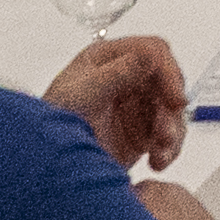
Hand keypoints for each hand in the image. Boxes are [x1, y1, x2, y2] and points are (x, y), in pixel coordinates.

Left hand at [45, 33, 189, 166]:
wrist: (43, 168)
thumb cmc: (52, 126)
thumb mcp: (83, 95)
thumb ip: (117, 74)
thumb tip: (150, 55)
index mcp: (108, 59)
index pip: (152, 52)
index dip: (169, 72)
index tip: (175, 99)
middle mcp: (125, 78)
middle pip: (167, 82)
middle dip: (171, 109)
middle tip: (166, 133)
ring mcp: (134, 106)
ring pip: (171, 110)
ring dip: (172, 131)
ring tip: (160, 152)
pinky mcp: (140, 133)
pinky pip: (167, 135)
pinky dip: (168, 149)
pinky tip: (157, 161)